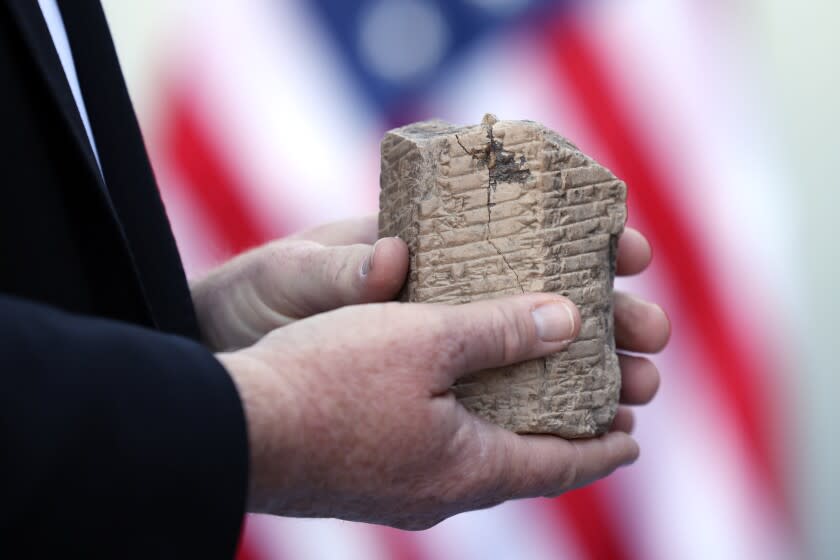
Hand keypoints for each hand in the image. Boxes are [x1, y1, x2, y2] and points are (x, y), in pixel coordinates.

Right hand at [216, 224, 668, 528]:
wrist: (232, 425)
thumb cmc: (328, 379)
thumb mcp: (425, 339)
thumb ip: (500, 330)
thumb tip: (567, 320)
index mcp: (467, 468)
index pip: (559, 465)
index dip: (602, 449)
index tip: (632, 436)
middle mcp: (438, 491)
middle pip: (519, 466)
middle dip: (560, 436)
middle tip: (588, 408)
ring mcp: (397, 489)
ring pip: (474, 461)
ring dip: (507, 431)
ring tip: (524, 398)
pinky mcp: (363, 476)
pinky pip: (434, 455)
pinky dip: (462, 429)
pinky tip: (449, 402)